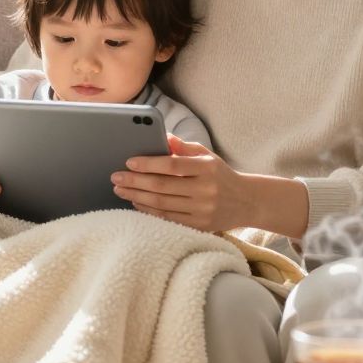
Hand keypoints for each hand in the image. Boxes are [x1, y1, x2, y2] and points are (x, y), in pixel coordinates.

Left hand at [110, 134, 250, 231]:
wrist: (246, 201)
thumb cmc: (220, 175)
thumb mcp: (207, 156)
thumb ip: (184, 147)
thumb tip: (164, 137)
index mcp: (206, 168)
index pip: (172, 165)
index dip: (148, 164)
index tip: (129, 162)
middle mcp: (205, 189)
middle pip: (162, 186)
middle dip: (135, 182)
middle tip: (116, 178)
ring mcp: (202, 209)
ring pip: (162, 204)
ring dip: (137, 197)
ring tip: (121, 190)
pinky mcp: (200, 225)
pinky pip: (168, 219)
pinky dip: (149, 211)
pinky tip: (137, 203)